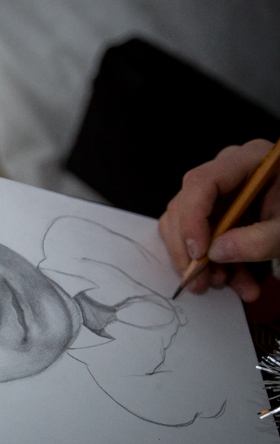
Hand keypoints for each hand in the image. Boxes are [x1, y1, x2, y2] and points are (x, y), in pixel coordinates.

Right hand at [158, 138, 279, 301]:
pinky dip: (211, 263)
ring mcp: (217, 192)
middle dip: (189, 249)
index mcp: (249, 160)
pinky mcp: (216, 211)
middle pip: (184, 205)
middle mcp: (226, 171)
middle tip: (201, 281)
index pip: (201, 182)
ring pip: (182, 225)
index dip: (192, 219)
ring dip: (197, 260)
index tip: (200, 254)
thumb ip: (260, 241)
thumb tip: (215, 252)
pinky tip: (233, 281)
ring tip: (221, 283)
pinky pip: (196, 237)